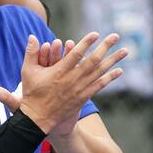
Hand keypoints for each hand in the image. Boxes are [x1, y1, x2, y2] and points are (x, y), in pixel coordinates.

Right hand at [0, 32, 126, 135]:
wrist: (38, 118)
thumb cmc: (32, 93)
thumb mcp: (27, 71)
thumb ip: (31, 53)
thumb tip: (32, 36)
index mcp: (59, 71)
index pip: (76, 54)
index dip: (86, 43)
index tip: (95, 34)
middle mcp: (72, 79)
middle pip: (93, 60)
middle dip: (105, 47)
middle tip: (115, 36)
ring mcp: (79, 88)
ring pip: (99, 72)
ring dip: (113, 60)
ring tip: (125, 51)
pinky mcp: (83, 97)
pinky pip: (99, 85)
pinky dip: (110, 78)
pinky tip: (119, 71)